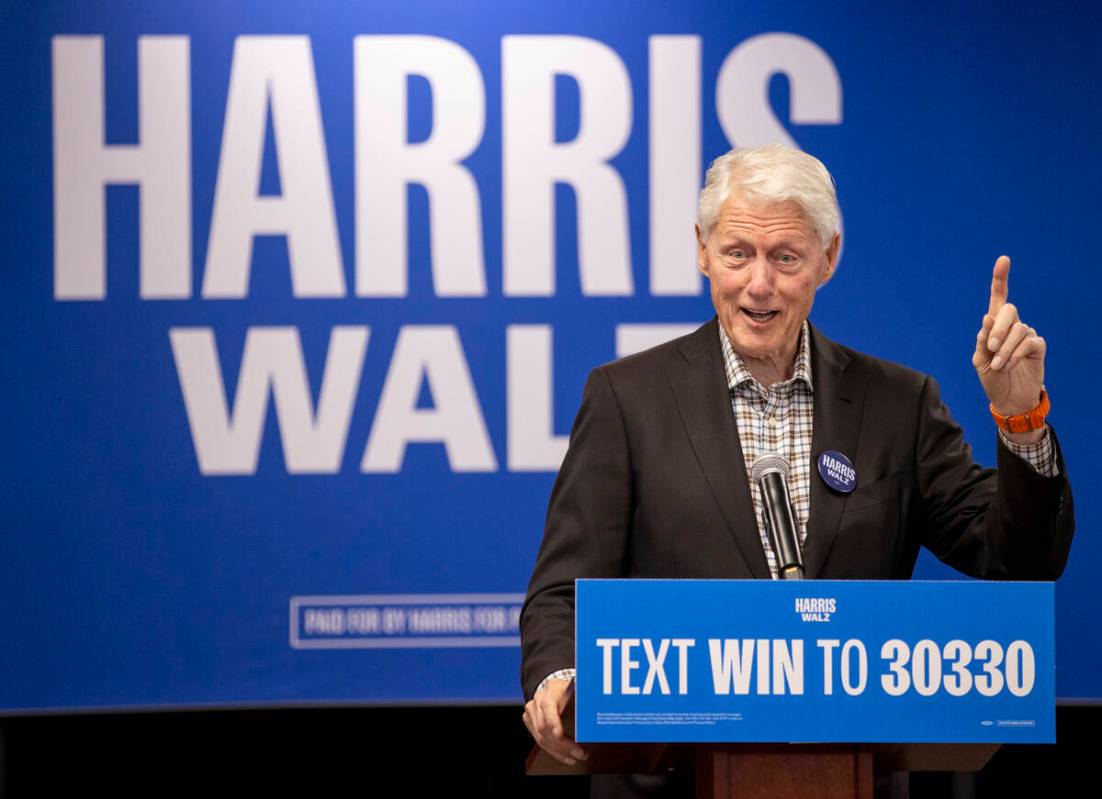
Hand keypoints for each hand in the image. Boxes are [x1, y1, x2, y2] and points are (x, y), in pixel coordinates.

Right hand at [521, 678, 586, 765]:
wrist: (553, 688)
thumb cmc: (568, 689)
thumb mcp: (577, 688)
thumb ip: (584, 697)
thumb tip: (597, 703)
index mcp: (550, 690)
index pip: (547, 706)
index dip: (552, 721)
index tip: (560, 734)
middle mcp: (538, 701)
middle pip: (544, 726)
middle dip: (563, 743)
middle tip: (579, 752)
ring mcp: (532, 712)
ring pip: (541, 737)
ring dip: (559, 751)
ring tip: (575, 757)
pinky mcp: (530, 721)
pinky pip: (540, 741)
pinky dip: (554, 751)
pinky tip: (565, 756)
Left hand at [972, 256, 1045, 420]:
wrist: (1008, 399)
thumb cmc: (992, 378)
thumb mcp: (980, 361)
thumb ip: (982, 340)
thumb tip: (987, 318)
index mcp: (994, 326)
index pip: (998, 298)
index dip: (1000, 279)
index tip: (1003, 260)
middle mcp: (1011, 326)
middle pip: (1008, 310)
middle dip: (998, 328)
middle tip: (990, 348)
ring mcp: (1026, 335)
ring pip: (1018, 329)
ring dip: (1005, 348)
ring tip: (999, 365)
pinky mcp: (1037, 346)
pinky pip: (1029, 341)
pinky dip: (1016, 353)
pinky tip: (1010, 364)